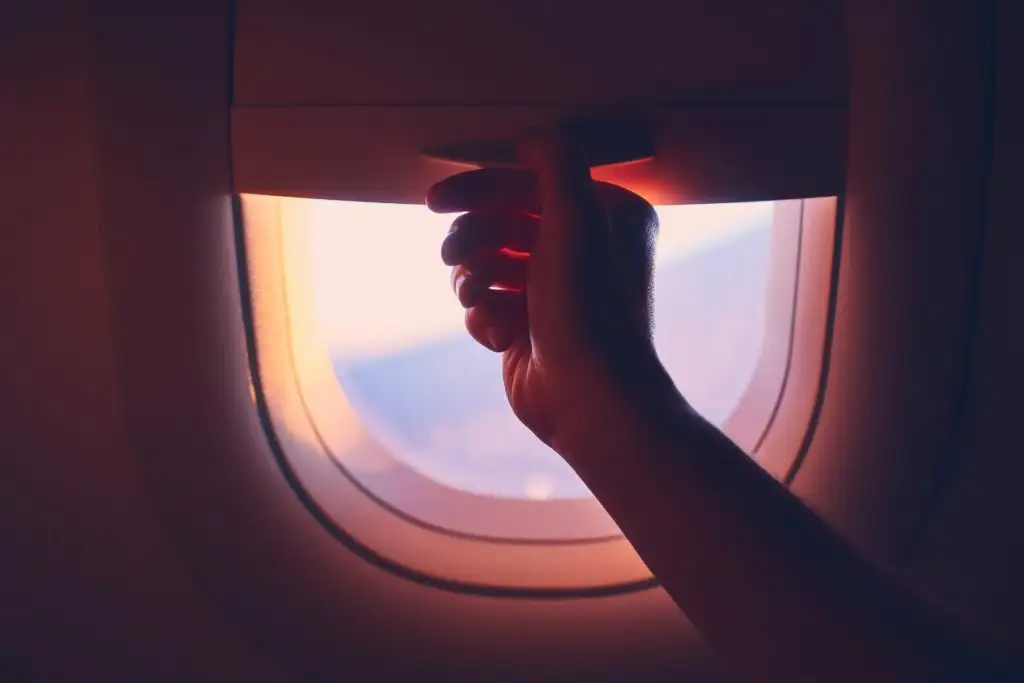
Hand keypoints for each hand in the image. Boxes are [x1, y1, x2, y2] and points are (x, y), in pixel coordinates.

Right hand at [426, 131, 661, 453]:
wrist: (589, 397)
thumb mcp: (577, 219)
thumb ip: (555, 163)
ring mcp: (552, 292)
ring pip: (486, 263)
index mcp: (605, 219)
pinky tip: (497, 333)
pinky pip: (485, 304)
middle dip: (472, 237)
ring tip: (477, 296)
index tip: (435, 200)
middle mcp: (582, 251)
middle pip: (503, 223)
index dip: (479, 189)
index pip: (530, 186)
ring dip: (472, 277)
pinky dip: (483, 315)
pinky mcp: (527, 326)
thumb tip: (529, 136)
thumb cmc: (589, 307)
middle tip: (452, 255)